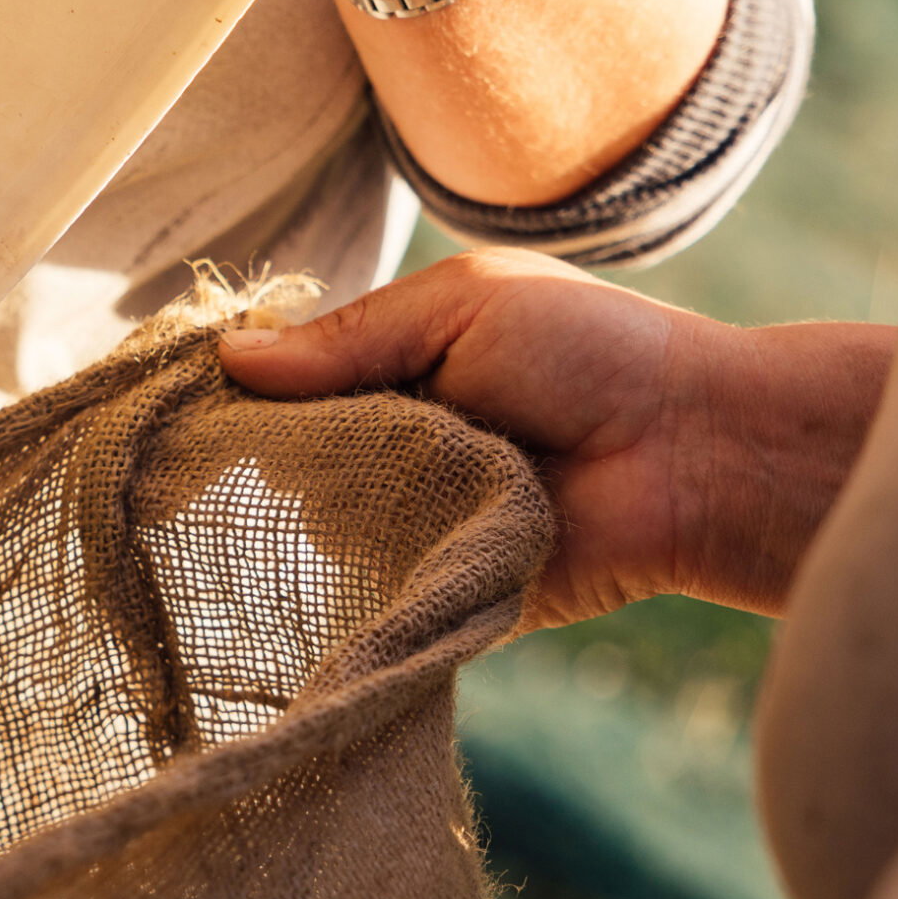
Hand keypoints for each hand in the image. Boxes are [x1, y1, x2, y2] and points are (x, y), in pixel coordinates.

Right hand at [216, 251, 895, 629]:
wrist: (693, 453)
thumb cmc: (594, 355)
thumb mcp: (463, 306)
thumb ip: (349, 335)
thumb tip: (226, 356)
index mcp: (394, 373)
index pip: (285, 389)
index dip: (244, 394)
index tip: (204, 399)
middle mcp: (392, 451)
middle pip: (288, 462)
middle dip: (299, 449)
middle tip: (334, 431)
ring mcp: (412, 526)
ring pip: (318, 529)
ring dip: (350, 505)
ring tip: (410, 480)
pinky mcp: (439, 592)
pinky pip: (371, 593)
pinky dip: (375, 571)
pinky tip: (399, 541)